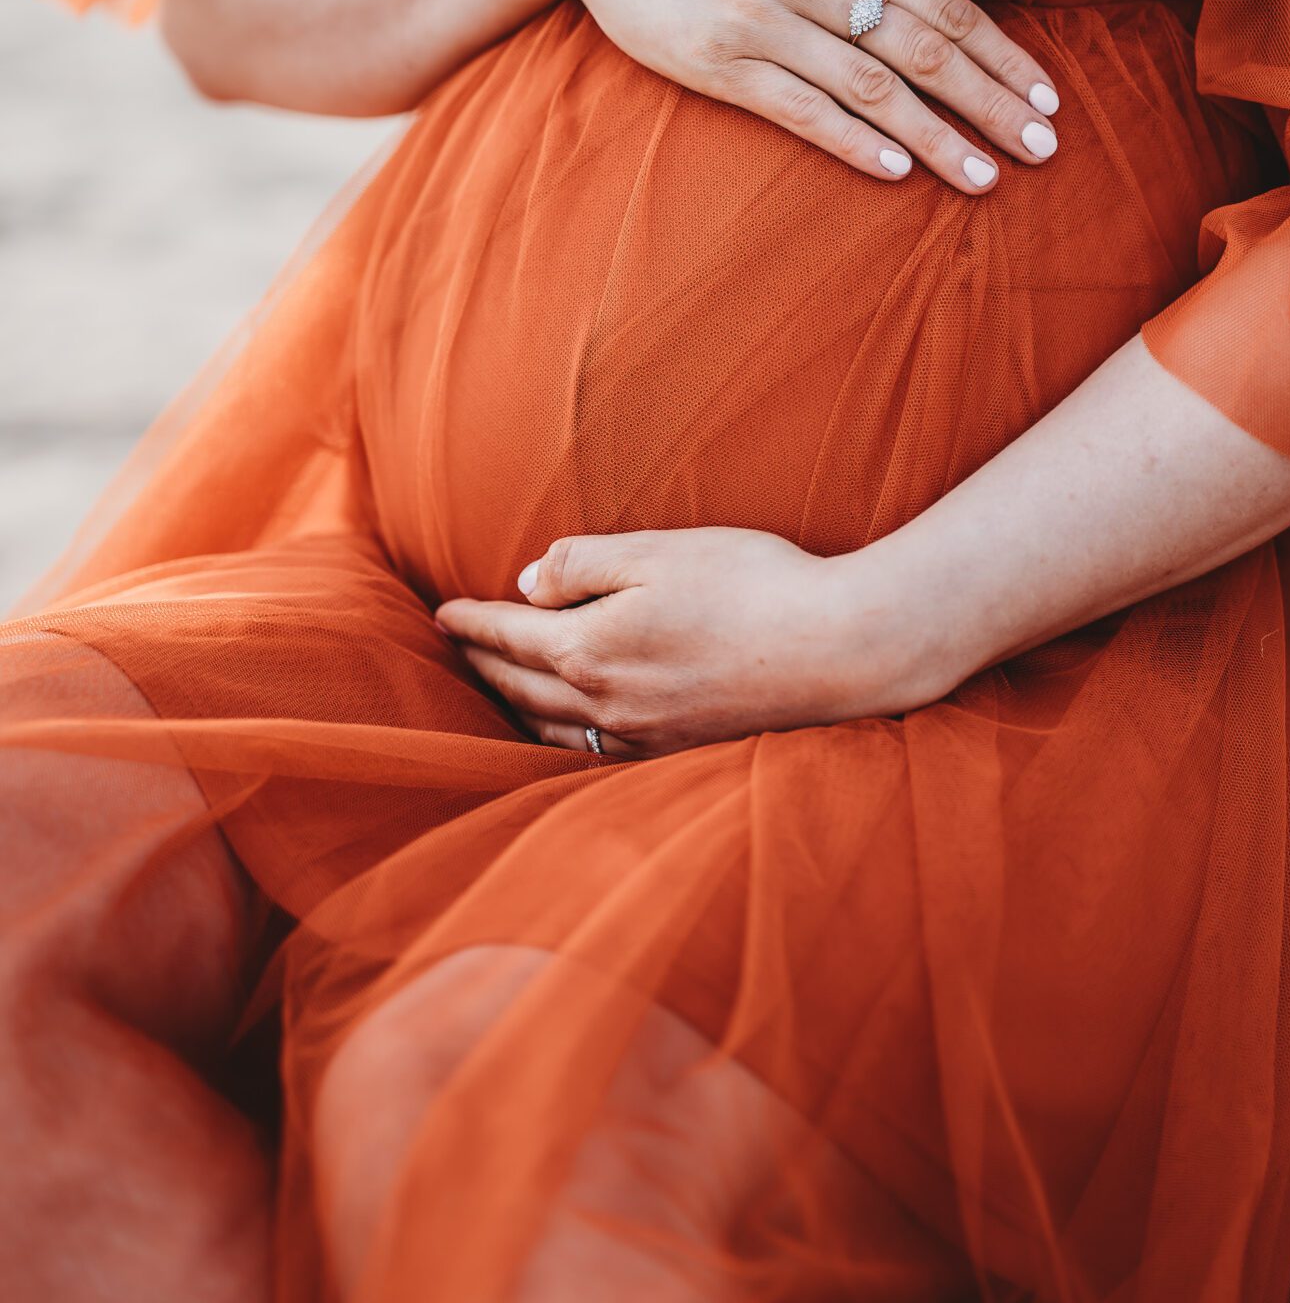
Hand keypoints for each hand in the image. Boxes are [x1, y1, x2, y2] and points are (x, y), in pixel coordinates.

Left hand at [434, 527, 947, 758]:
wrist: (838, 650)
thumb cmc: (752, 585)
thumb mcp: (659, 551)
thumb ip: (582, 564)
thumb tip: (528, 585)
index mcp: (590, 649)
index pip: (509, 635)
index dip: (470, 622)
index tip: (439, 613)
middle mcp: (605, 705)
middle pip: (520, 686)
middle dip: (481, 665)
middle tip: (454, 648)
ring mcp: (642, 737)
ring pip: (552, 727)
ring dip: (514, 705)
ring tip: (496, 688)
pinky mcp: (678, 751)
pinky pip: (593, 752)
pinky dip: (562, 735)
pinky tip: (568, 727)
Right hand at [514, 0, 1060, 194]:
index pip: (946, 7)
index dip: (1003, 56)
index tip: (1049, 99)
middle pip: (924, 53)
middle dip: (993, 105)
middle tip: (1045, 151)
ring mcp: (763, 22)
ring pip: (872, 91)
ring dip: (939, 140)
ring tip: (986, 179)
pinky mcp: (716, 63)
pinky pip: (799, 111)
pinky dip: (854, 141)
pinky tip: (898, 170)